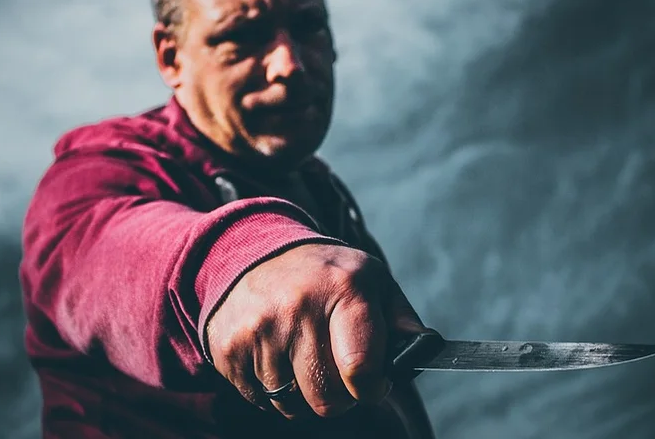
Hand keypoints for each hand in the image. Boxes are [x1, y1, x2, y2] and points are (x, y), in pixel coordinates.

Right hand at [206, 243, 427, 418]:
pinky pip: (260, 399)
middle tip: (337, 371)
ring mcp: (258, 329)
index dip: (372, 388)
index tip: (374, 382)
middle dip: (339, 396)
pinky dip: (272, 388)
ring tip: (302, 355)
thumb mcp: (370, 279)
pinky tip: (275, 355)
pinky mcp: (228, 348)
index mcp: (343, 288)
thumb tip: (427, 351)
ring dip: (302, 392)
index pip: (360, 368)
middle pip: (326, 398)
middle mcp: (297, 307)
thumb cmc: (323, 274)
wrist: (250, 250)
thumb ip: (401, 319)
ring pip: (292, 404)